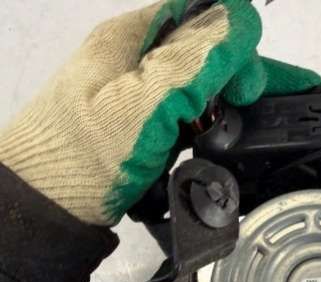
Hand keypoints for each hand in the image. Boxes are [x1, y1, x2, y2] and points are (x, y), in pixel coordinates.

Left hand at [0, 0, 320, 225]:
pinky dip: (213, 121)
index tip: (250, 87)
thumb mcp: (143, 103)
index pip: (203, 15)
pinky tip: (227, 137)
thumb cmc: (88, 153)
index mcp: (134, 39)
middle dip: (240, 73)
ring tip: (256, 126)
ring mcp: (140, 94)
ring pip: (201, 81)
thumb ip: (194, 61)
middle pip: (206, 49)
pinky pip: (190, 111)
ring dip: (231, 98)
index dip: (237, 42)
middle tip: (254, 110)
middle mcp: (138, 59)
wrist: (47, 207)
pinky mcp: (144, 126)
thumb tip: (242, 21)